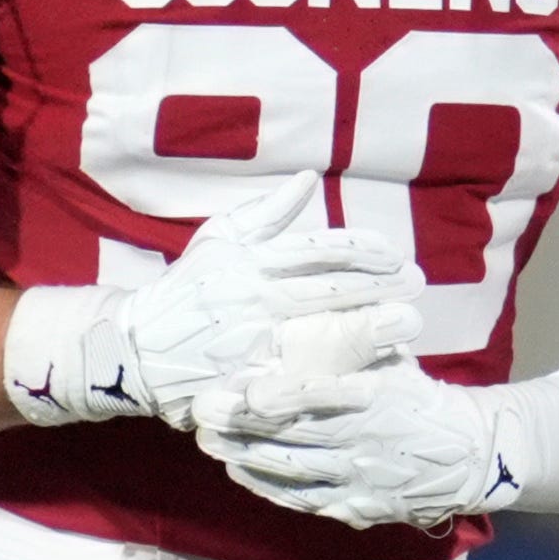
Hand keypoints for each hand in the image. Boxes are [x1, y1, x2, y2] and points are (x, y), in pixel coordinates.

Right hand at [6, 184, 411, 428]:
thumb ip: (269, 211)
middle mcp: (255, 297)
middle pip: (331, 291)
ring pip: (323, 332)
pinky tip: (373, 377)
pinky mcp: (248, 380)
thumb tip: (310, 179)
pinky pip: (300, 380)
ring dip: (371, 330)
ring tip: (410, 327)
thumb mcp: (221, 239)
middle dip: (382, 288)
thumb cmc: (187, 287)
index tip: (399, 256)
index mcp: (252, 260)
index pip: (321, 251)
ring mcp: (253, 341)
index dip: (366, 252)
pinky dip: (337, 378)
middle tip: (420, 285)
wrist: (138, 347)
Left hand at [198, 331, 510, 530]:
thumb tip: (299, 319)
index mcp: (379, 396)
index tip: (249, 390)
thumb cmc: (418, 397)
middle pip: (297, 435)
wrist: (468, 455)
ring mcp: (361, 479)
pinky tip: (239, 472)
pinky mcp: (358, 505)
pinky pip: (305, 499)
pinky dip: (269, 487)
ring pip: (294, 470)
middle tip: (203, 413)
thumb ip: (353, 344)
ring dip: (247, 457)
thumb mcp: (393, 361)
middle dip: (245, 426)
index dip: (286, 395)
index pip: (327, 395)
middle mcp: (368, 441)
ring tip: (209, 442)